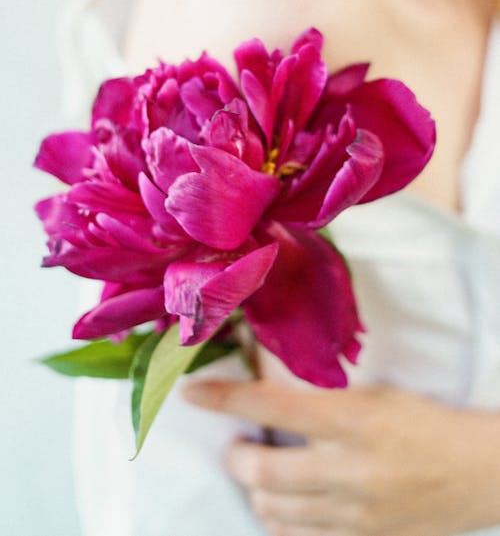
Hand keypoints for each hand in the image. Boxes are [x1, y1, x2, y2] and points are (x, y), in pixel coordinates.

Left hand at [183, 379, 499, 535]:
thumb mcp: (375, 396)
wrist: (476, 474)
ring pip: (274, 512)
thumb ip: (323, 399)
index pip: (273, 407)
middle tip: (233, 446)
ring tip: (258, 476)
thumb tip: (268, 388)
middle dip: (233, 457)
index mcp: (353, 420)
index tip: (193, 392)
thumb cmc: (424, 423)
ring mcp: (353, 514)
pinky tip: (284, 506)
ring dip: (255, 491)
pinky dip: (280, 521)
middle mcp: (349, 470)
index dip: (225, 399)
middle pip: (262, 473)